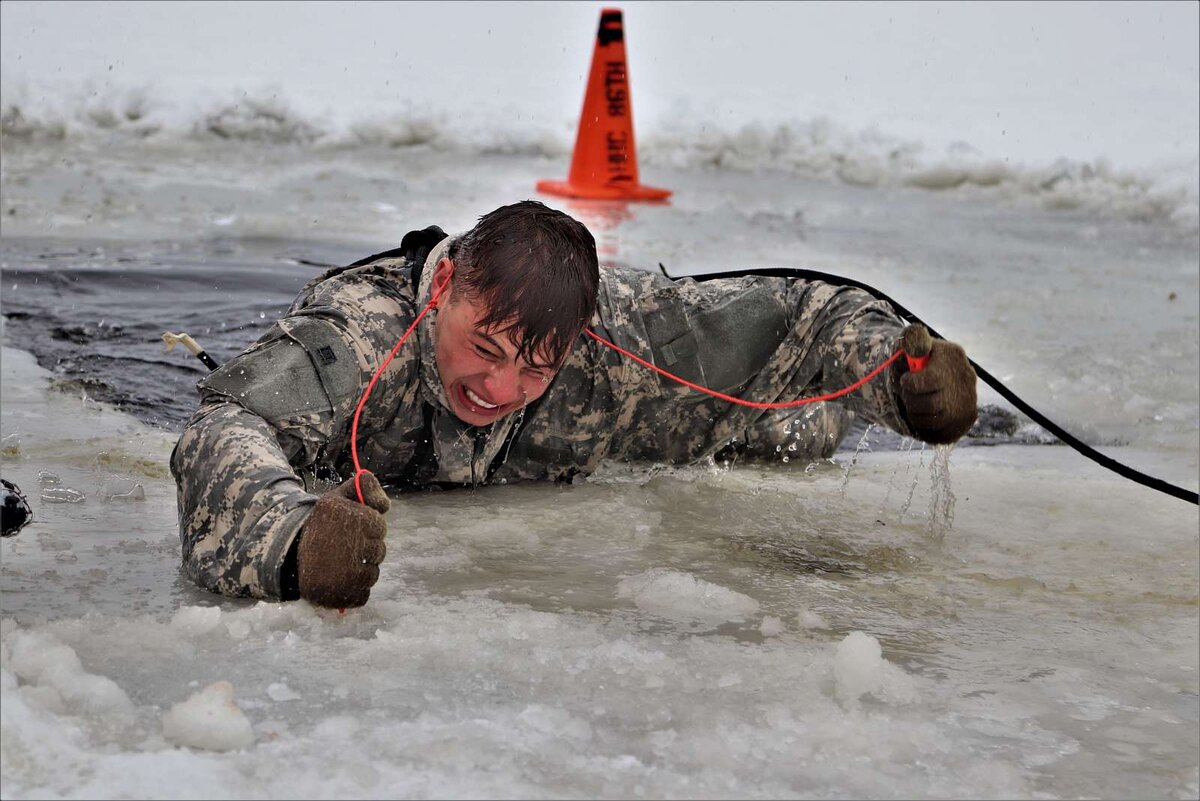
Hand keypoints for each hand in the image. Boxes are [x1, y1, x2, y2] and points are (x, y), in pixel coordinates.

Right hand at [296, 472, 389, 607]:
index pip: (380, 526)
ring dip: (360, 570)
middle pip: (379, 551)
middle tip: (342, 547)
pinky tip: (335, 580)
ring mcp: (346, 575)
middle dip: (365, 549)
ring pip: (372, 574)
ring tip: (337, 564)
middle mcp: (349, 545)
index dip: (368, 528)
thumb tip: (386, 506)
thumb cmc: (320, 525)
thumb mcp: (337, 499)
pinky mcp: (341, 597)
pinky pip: (363, 594)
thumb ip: (365, 490)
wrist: (287, 554)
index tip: (351, 529)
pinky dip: (353, 590)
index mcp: (350, 518)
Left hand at [899, 325, 977, 444]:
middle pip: (932, 405)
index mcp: (953, 355)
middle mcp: (967, 378)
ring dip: (915, 414)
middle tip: (906, 394)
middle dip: (911, 401)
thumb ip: (912, 341)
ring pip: (935, 421)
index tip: (905, 380)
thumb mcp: (911, 344)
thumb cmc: (915, 359)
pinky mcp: (966, 419)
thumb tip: (915, 342)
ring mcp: (970, 400)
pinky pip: (940, 433)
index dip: (910, 384)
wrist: (930, 374)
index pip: (931, 380)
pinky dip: (924, 427)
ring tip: (914, 403)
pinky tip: (922, 414)